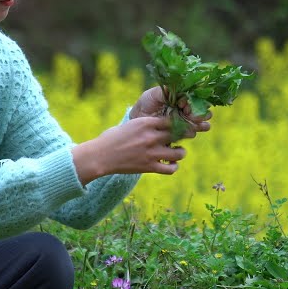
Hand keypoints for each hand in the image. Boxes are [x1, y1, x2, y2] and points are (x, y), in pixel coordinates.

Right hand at [72, 115, 186, 184]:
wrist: (100, 156)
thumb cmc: (111, 138)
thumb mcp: (129, 124)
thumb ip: (145, 124)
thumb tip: (157, 123)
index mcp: (146, 123)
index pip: (172, 119)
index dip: (179, 122)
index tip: (181, 124)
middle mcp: (152, 137)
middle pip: (179, 134)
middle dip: (186, 134)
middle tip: (186, 136)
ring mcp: (152, 153)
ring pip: (179, 153)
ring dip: (181, 152)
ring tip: (179, 152)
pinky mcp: (149, 167)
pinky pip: (170, 169)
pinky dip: (174, 167)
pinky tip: (171, 164)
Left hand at [130, 86, 212, 138]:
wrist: (137, 119)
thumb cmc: (147, 102)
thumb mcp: (155, 94)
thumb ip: (166, 90)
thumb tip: (177, 90)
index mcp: (184, 98)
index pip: (197, 98)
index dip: (194, 101)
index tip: (183, 103)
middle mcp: (188, 110)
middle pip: (203, 112)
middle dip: (202, 114)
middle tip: (194, 116)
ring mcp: (186, 122)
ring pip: (201, 124)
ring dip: (201, 124)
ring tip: (196, 125)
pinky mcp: (182, 133)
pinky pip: (192, 134)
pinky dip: (193, 133)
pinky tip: (189, 132)